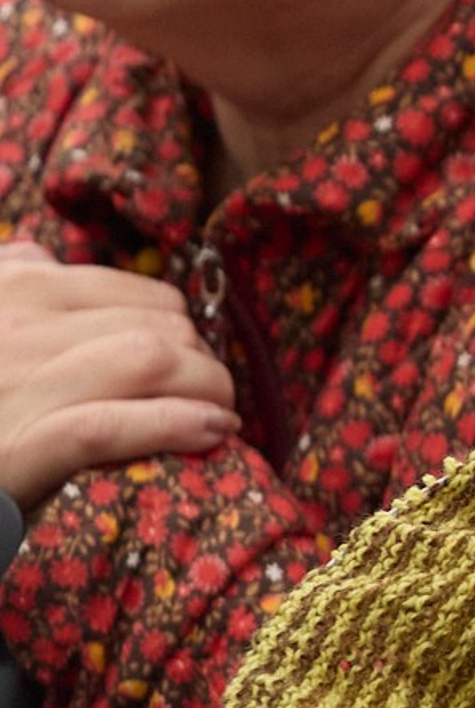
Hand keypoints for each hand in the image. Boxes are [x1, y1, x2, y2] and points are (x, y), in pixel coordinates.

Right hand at [0, 243, 238, 508]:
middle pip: (159, 328)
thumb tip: (41, 258)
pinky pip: (109, 425)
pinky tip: (209, 433)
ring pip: (151, 362)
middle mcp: (15, 326)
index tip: (198, 363)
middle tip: (215, 398)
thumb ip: (9, 282)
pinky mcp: (13, 449)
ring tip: (220, 417)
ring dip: (207, 389)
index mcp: (14, 290)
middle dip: (205, 363)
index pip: (143, 296)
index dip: (189, 331)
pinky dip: (173, 424)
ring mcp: (13, 385)